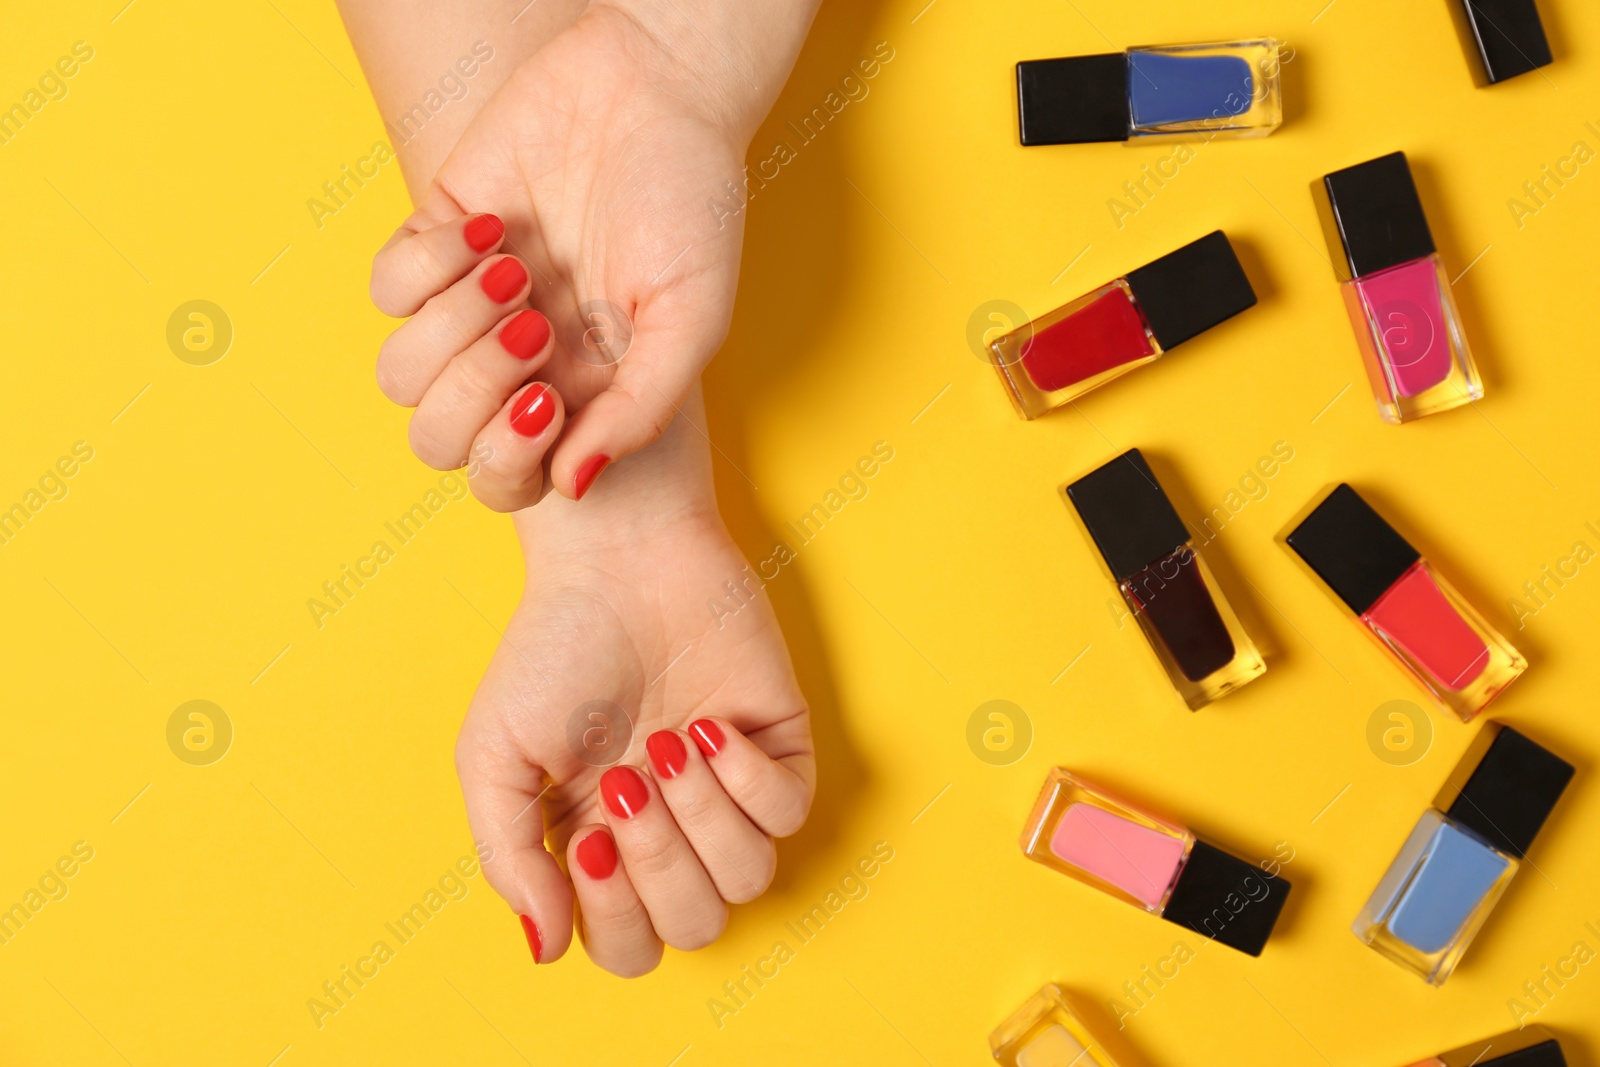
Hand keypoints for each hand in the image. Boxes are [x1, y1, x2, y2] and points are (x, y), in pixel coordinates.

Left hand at [368, 0, 813, 508]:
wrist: (657, 86)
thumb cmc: (690, 204)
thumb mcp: (692, 319)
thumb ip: (641, 411)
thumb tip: (575, 484)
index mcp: (578, 399)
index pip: (503, 481)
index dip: (505, 464)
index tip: (546, 404)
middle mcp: (518, 365)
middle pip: (436, 441)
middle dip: (473, 391)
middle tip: (533, 329)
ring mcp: (473, 306)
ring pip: (399, 373)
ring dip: (453, 324)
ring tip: (514, 271)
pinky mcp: (437, 241)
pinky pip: (386, 288)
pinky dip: (428, 263)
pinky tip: (490, 230)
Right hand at [458, 397, 814, 974]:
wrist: (617, 559)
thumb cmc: (552, 648)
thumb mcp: (494, 756)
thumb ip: (510, 859)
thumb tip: (544, 950)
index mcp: (599, 847)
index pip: (627, 947)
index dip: (614, 915)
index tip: (588, 839)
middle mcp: (670, 831)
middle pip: (694, 925)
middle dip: (660, 866)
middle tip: (626, 784)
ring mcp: (727, 791)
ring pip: (748, 878)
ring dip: (702, 818)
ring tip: (666, 746)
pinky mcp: (777, 746)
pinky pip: (789, 812)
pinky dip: (748, 780)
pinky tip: (708, 728)